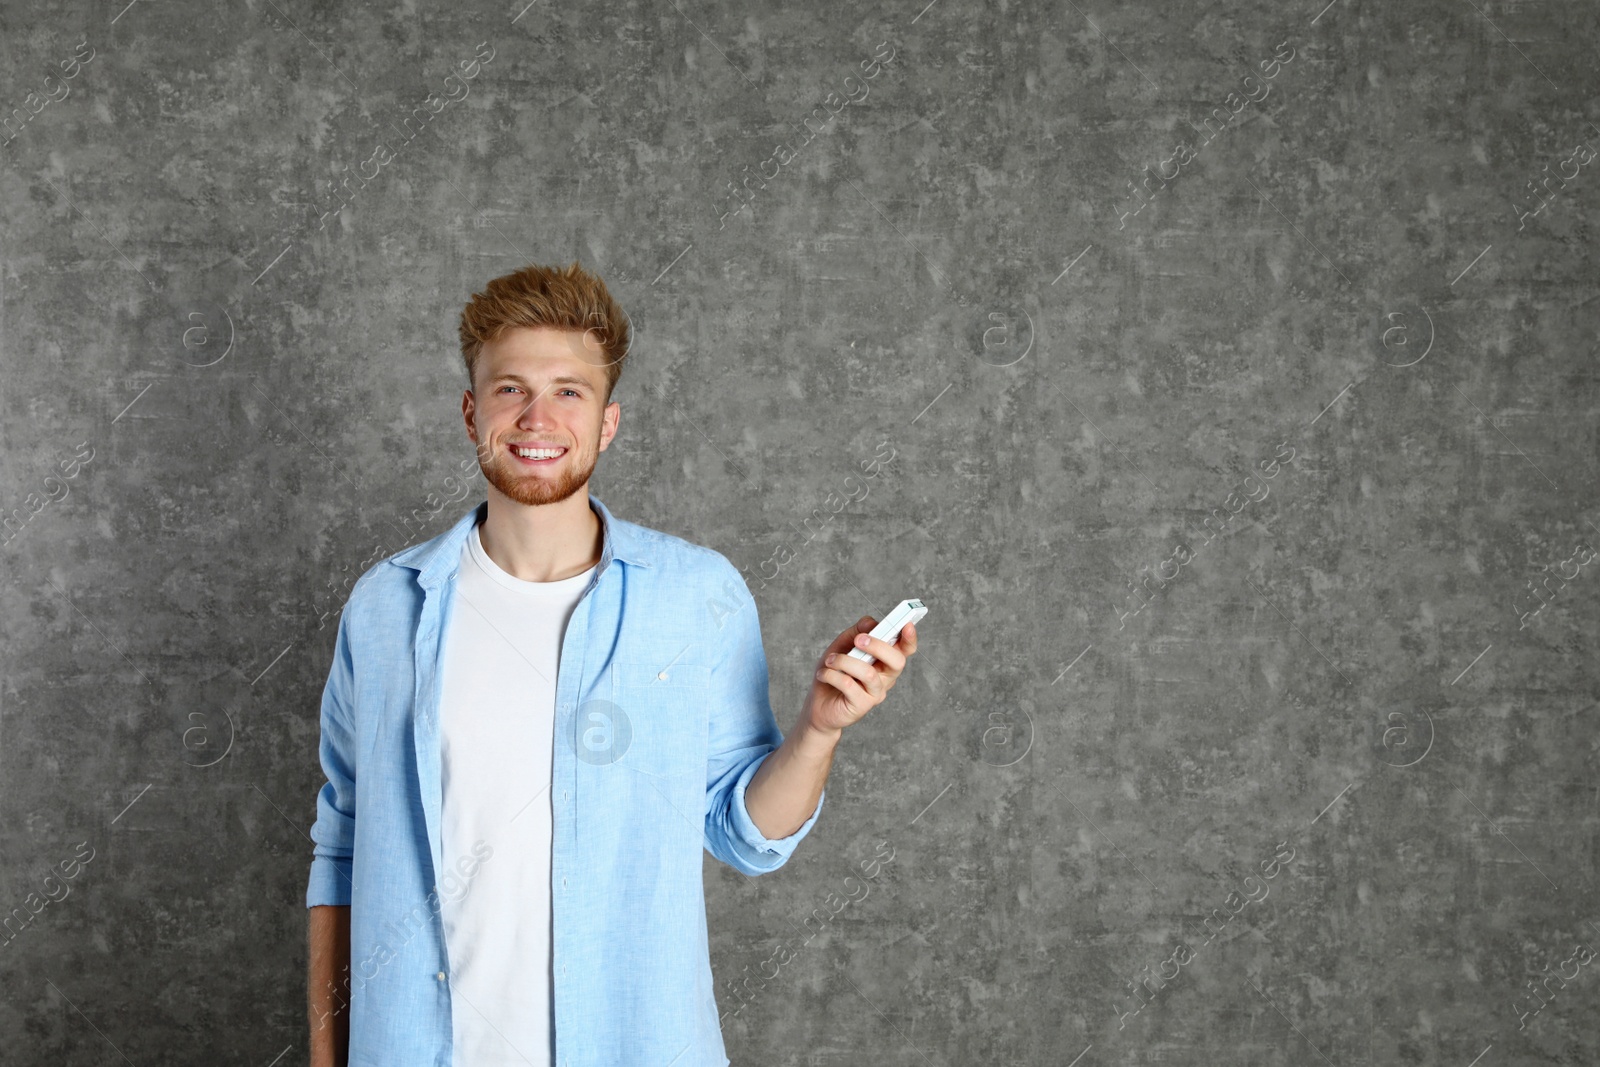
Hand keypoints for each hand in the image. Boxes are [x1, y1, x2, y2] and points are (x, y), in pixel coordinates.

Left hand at [801, 615, 919, 734]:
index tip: (907, 624)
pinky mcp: (861, 706)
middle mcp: (885, 678)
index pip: (905, 650)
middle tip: (858, 640)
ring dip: (845, 661)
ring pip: (869, 674)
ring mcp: (875, 693)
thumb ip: (857, 631)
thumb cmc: (834, 672)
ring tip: (830, 660)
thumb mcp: (843, 645)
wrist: (818, 704)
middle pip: (897, 662)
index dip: (910, 638)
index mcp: (884, 661)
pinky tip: (823, 674)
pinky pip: (849, 685)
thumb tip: (870, 622)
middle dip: (878, 646)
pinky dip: (832, 675)